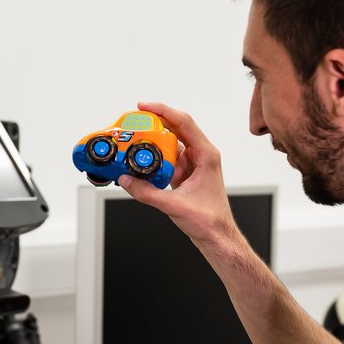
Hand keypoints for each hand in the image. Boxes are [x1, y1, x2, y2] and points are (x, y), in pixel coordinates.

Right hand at [120, 102, 238, 251]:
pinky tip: (142, 161)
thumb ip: (147, 193)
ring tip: (134, 141)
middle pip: (176, 129)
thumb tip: (126, 180)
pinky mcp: (186, 174)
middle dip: (154, 123)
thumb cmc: (210, 220)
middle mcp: (201, 155)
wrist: (217, 236)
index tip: (144, 107)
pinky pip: (167, 159)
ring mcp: (193, 164)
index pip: (184, 122)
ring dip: (153, 142)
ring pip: (170, 144)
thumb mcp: (174, 205)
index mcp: (206, 155)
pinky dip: (154, 158)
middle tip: (135, 121)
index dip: (163, 111)